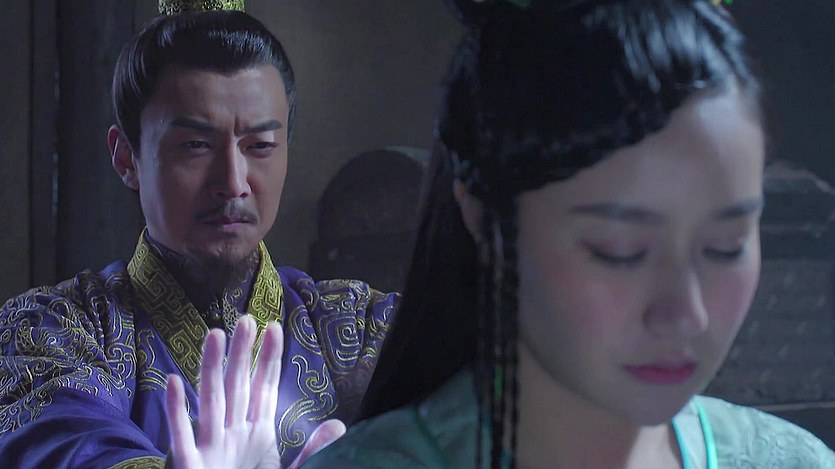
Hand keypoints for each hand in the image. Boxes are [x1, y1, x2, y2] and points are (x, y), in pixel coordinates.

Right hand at [165, 317, 347, 468]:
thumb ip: (312, 452)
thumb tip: (338, 424)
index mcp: (256, 434)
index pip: (264, 388)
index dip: (269, 359)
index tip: (276, 327)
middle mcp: (232, 435)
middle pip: (238, 386)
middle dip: (242, 353)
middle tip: (247, 317)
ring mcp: (211, 450)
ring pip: (210, 402)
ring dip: (210, 368)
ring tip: (214, 334)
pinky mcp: (192, 467)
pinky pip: (182, 438)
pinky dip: (176, 412)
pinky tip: (172, 382)